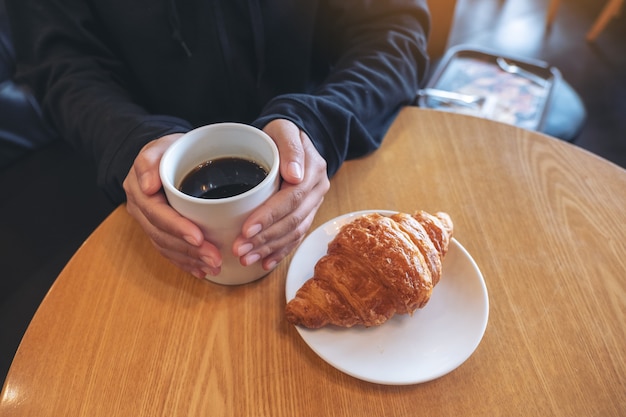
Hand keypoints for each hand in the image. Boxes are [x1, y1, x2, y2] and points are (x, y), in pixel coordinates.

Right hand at [123, 134, 222, 278]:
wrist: (164, 155)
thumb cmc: (167, 149)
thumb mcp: (159, 145)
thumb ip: (149, 160)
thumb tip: (147, 186)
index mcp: (140, 191)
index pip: (157, 214)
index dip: (177, 228)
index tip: (198, 238)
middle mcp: (141, 210)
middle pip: (163, 236)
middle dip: (189, 251)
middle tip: (215, 259)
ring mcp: (149, 222)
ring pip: (166, 247)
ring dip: (190, 260)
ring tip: (214, 267)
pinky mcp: (159, 230)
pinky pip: (169, 250)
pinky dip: (185, 262)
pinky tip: (201, 271)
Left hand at [232, 119, 329, 269]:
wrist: (295, 137)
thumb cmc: (283, 132)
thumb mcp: (284, 130)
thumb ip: (290, 148)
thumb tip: (294, 176)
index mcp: (313, 171)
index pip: (291, 199)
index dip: (269, 216)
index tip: (247, 228)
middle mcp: (317, 191)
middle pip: (292, 221)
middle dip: (265, 238)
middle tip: (239, 250)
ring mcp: (314, 204)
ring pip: (294, 233)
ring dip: (270, 249)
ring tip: (246, 259)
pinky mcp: (307, 214)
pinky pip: (296, 237)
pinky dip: (280, 252)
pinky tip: (265, 264)